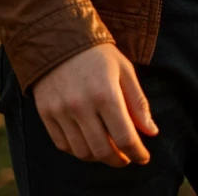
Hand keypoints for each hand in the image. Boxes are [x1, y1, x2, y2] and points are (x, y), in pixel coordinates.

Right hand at [32, 43, 158, 166]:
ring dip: (99, 158)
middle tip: (126, 157)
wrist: (58, 36)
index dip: (137, 153)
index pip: (125, 138)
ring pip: (83, 152)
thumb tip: (151, 133)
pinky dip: (78, 151)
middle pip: (103, 151)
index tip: (143, 157)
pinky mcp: (46, 113)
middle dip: (120, 160)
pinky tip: (88, 143)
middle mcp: (82, 105)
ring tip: (108, 150)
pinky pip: (63, 145)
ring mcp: (61, 111)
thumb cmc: (97, 53)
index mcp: (106, 93)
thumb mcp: (124, 69)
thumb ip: (138, 102)